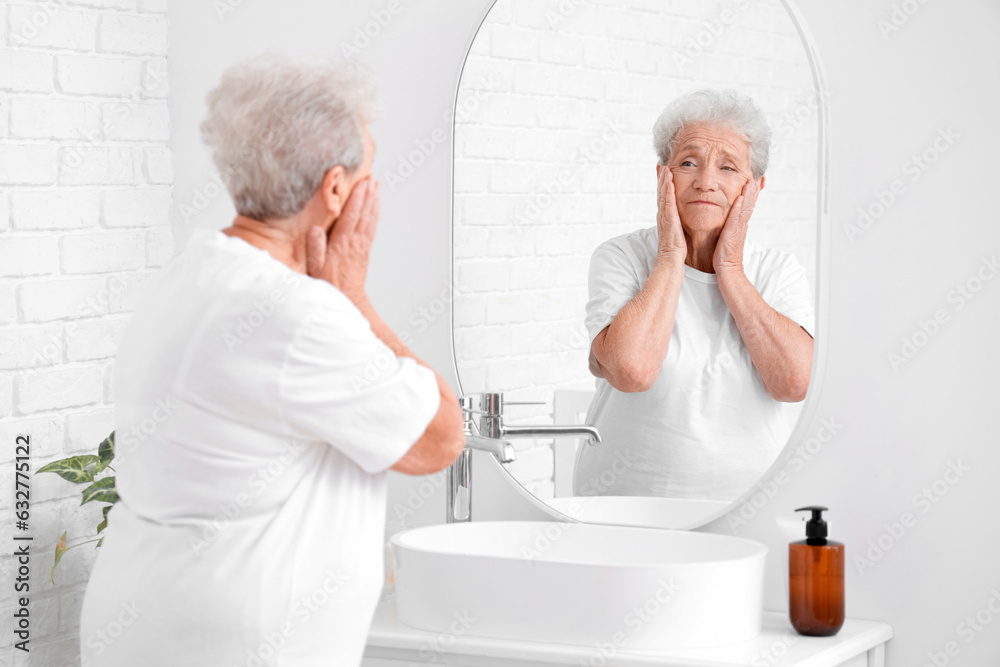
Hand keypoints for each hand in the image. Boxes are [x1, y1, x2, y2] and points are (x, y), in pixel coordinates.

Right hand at [306, 176, 379, 303]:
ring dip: (374, 201)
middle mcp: (355, 242)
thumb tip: (315, 228)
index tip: (362, 183)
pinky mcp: (366, 249)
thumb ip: (315, 247)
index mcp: (342, 243)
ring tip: (376, 185)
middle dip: (368, 194)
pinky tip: (375, 206)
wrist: (348, 297)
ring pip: (370, 218)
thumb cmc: (329, 282)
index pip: (352, 216)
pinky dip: (375, 213)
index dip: (357, 198)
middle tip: (371, 177)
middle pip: (364, 213)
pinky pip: (372, 227)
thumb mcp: (315, 267)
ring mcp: (362, 245)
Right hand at [655, 166, 685, 259]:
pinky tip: (669, 179)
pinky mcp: (668, 218)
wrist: (672, 259)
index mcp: (665, 218)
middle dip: (661, 179)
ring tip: (664, 167)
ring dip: (663, 180)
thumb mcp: (678, 234)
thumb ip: (680, 225)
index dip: (663, 186)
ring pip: (662, 194)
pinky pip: (667, 200)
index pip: (663, 198)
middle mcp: (662, 215)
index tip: (664, 175)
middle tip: (661, 166)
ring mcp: (664, 216)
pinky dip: (667, 189)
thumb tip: (683, 221)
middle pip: (660, 193)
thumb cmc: (677, 250)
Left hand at [713, 177, 758, 273]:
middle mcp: (741, 226)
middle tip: (757, 176)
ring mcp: (738, 229)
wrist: (727, 270)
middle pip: (749, 205)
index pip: (747, 207)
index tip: (754, 181)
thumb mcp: (728, 238)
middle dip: (753, 190)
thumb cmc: (724, 256)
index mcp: (740, 226)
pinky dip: (738, 207)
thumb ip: (730, 228)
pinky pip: (736, 218)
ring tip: (751, 181)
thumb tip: (730, 221)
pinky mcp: (732, 234)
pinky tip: (740, 197)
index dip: (751, 194)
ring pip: (745, 209)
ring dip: (748, 195)